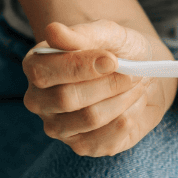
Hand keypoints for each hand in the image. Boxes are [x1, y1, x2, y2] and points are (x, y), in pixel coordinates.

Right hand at [22, 19, 174, 157]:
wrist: (142, 72)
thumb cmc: (117, 50)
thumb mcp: (105, 33)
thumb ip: (81, 34)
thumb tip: (53, 30)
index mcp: (35, 66)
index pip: (44, 73)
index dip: (80, 67)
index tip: (112, 59)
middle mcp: (39, 100)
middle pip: (66, 99)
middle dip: (107, 84)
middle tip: (133, 72)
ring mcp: (58, 127)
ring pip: (90, 118)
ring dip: (122, 99)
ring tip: (135, 84)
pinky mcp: (82, 146)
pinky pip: (106, 140)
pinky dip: (128, 118)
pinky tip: (132, 104)